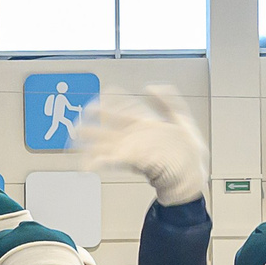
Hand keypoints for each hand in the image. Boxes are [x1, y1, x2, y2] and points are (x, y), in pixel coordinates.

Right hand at [76, 86, 207, 206]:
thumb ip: (168, 101)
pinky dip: (100, 161)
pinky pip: (112, 161)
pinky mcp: (134, 163)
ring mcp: (133, 150)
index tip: (103, 93)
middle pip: (108, 128)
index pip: (123, 109)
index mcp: (145, 124)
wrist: (192, 177)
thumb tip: (150, 87)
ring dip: (89, 144)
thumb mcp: (182, 120)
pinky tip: (89, 163)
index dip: (112, 101)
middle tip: (77, 123)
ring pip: (105, 145)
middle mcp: (135, 137)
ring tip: (74, 142)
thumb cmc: (189, 153)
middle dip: (92, 125)